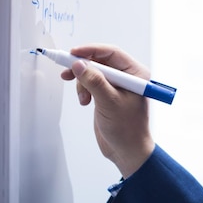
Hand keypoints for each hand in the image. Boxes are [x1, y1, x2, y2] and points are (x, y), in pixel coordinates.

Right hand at [60, 44, 154, 177]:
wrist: (127, 151)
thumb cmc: (127, 129)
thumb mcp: (109, 102)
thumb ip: (94, 81)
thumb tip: (79, 64)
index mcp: (136, 74)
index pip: (111, 53)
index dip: (91, 51)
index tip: (73, 53)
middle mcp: (128, 77)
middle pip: (100, 61)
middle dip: (83, 68)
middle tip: (67, 71)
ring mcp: (117, 86)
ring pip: (93, 73)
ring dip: (83, 82)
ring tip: (83, 98)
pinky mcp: (108, 94)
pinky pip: (92, 83)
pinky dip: (84, 89)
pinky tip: (84, 101)